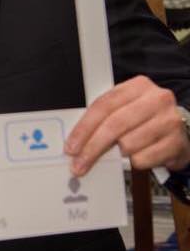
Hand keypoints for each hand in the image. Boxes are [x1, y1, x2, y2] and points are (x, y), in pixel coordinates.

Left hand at [65, 75, 189, 175]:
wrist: (182, 132)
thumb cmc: (147, 121)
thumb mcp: (126, 109)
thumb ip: (104, 118)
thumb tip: (77, 141)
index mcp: (138, 86)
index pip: (103, 105)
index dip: (84, 128)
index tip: (71, 146)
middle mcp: (156, 99)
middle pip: (114, 125)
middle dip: (92, 147)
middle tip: (79, 164)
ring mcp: (169, 120)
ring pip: (128, 144)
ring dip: (120, 153)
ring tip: (125, 150)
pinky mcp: (177, 142)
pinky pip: (143, 159)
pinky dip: (136, 161)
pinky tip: (141, 154)